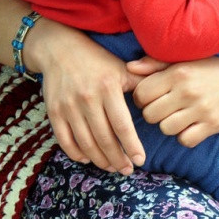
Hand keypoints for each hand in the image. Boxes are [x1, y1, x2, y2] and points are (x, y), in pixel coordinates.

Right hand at [31, 22, 152, 173]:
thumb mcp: (122, 68)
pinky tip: (87, 158)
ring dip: (100, 160)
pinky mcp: (54, 111)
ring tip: (112, 167)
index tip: (140, 160)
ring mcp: (69, 106)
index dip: (131, 146)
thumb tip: (164, 97)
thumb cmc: (97, 60)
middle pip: (104, 139)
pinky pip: (65, 140)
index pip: (122, 125)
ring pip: (85, 143)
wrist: (59, 48)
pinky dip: (76, 153)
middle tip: (128, 170)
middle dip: (117, 159)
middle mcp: (87, 98)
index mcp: (108, 88)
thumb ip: (143, 83)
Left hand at [131, 55, 218, 147]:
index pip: (142, 93)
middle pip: (150, 114)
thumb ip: (155, 63)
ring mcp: (201, 109)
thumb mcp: (184, 61)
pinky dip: (186, 136)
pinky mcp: (212, 124)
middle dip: (154, 114)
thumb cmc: (209, 70)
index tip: (152, 98)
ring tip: (179, 117)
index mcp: (177, 72)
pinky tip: (191, 126)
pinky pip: (186, 139)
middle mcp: (187, 90)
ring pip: (166, 128)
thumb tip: (129, 67)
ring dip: (169, 126)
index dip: (142, 99)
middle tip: (165, 109)